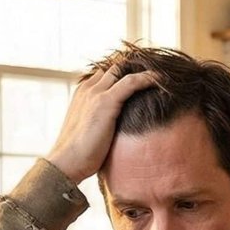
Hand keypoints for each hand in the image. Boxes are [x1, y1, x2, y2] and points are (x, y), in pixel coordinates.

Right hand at [44, 66, 159, 183]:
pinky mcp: (106, 102)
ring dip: (143, 69)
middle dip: (134, 67)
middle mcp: (89, 88)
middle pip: (114, 67)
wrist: (66, 162)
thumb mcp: (90, 130)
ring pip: (123, 69)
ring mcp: (96, 93)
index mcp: (83, 93)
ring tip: (163, 73)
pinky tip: (162, 79)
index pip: (106, 73)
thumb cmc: (79, 154)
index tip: (143, 76)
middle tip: (157, 71)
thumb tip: (117, 130)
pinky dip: (148, 78)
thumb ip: (101, 122)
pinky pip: (132, 82)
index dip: (124, 73)